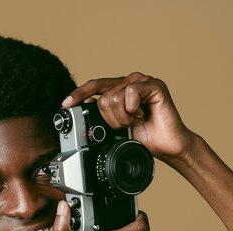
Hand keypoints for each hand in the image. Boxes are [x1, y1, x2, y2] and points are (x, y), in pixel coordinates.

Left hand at [62, 73, 194, 160]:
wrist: (167, 147)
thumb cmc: (145, 138)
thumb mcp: (116, 129)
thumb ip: (102, 117)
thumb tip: (85, 110)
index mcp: (120, 89)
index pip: (95, 86)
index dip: (79, 94)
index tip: (65, 105)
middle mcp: (130, 81)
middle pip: (103, 97)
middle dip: (110, 119)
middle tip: (125, 126)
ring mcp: (142, 81)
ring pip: (114, 96)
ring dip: (122, 117)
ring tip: (135, 121)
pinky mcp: (154, 85)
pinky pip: (130, 94)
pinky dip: (133, 111)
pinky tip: (143, 115)